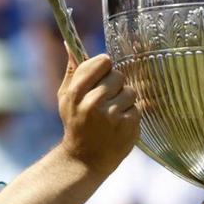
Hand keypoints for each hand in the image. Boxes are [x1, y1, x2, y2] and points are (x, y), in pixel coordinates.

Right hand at [57, 52, 139, 173]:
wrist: (85, 159)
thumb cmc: (75, 123)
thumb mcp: (65, 98)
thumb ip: (72, 71)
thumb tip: (70, 44)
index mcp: (75, 93)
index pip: (102, 62)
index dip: (104, 66)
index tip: (103, 74)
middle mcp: (92, 104)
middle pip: (118, 75)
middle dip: (115, 84)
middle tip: (106, 98)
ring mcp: (112, 116)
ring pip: (130, 91)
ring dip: (124, 100)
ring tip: (113, 112)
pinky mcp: (128, 127)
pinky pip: (137, 108)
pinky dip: (131, 114)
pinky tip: (119, 124)